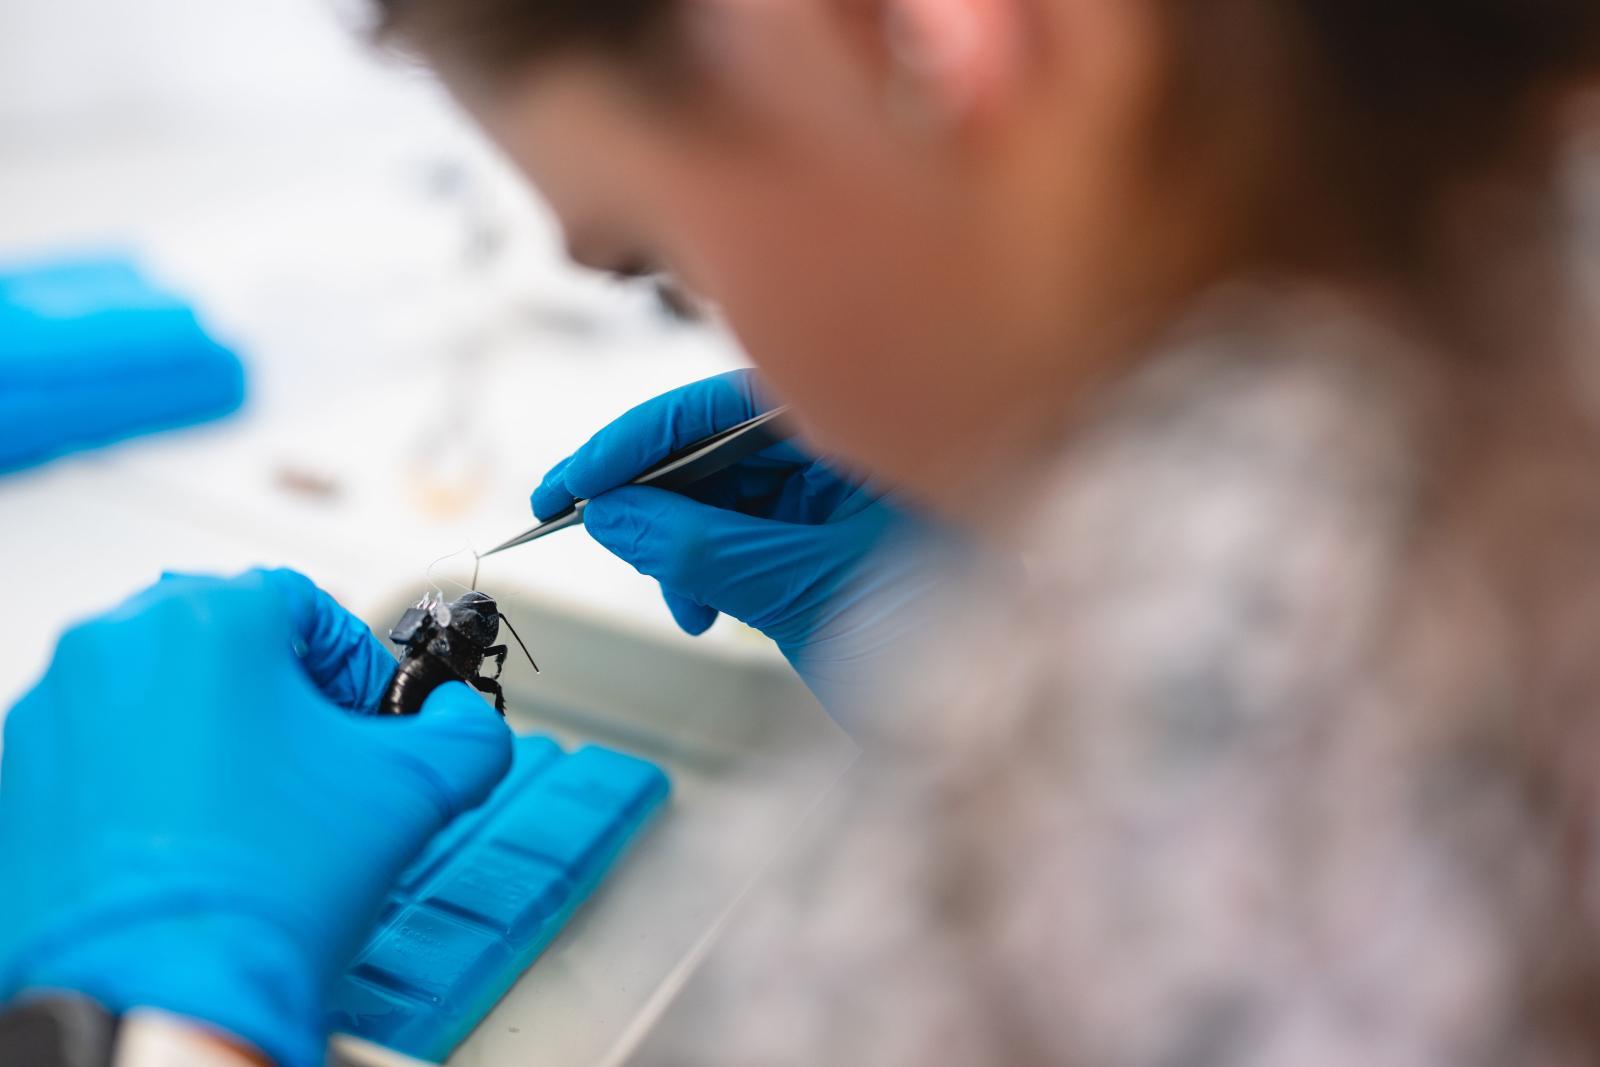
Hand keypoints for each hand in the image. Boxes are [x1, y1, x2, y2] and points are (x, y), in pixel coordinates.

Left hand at [0, 569, 511, 1066]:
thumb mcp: (413, 791)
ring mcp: (51, 715)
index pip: (305, 604)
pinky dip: (151, 779)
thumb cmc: (265, 892)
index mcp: (205, 621)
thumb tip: (462, 722)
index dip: (354, 663)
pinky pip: (101, 751)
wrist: (162, 999)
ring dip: (216, 735)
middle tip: (318, 763)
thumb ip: (465, 732)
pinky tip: (196, 838)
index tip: (368, 717)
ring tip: (256, 812)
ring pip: (159, 693)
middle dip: (282, 698)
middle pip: (225, 642)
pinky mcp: (17, 781)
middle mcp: (112, 648)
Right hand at [534, 371, 965, 727]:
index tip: (572, 485)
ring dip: (678, 549)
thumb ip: (701, 548)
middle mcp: (843, 451)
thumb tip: (612, 514)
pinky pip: (740, 537)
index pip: (721, 407)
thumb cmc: (938, 636)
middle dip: (656, 503)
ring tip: (680, 604)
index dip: (636, 442)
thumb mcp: (800, 591)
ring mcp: (835, 495)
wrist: (996, 716)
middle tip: (604, 541)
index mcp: (856, 431)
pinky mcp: (822, 540)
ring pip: (720, 498)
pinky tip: (701, 613)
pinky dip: (707, 573)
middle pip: (715, 449)